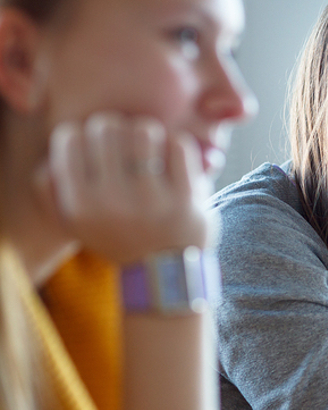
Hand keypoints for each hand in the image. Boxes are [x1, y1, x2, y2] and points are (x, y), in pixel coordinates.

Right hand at [47, 113, 209, 263]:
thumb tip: (53, 152)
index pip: (70, 137)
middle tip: (122, 142)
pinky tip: (170, 156)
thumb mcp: (71, 222)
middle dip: (114, 127)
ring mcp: (153, 199)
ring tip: (147, 146)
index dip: (82, 132)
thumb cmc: (116, 237)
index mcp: (80, 204)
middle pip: (106, 127)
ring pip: (143, 131)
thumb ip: (49, 188)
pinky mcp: (187, 198)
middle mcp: (113, 201)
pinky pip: (179, 145)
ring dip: (145, 132)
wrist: (163, 273)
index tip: (94, 143)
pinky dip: (175, 143)